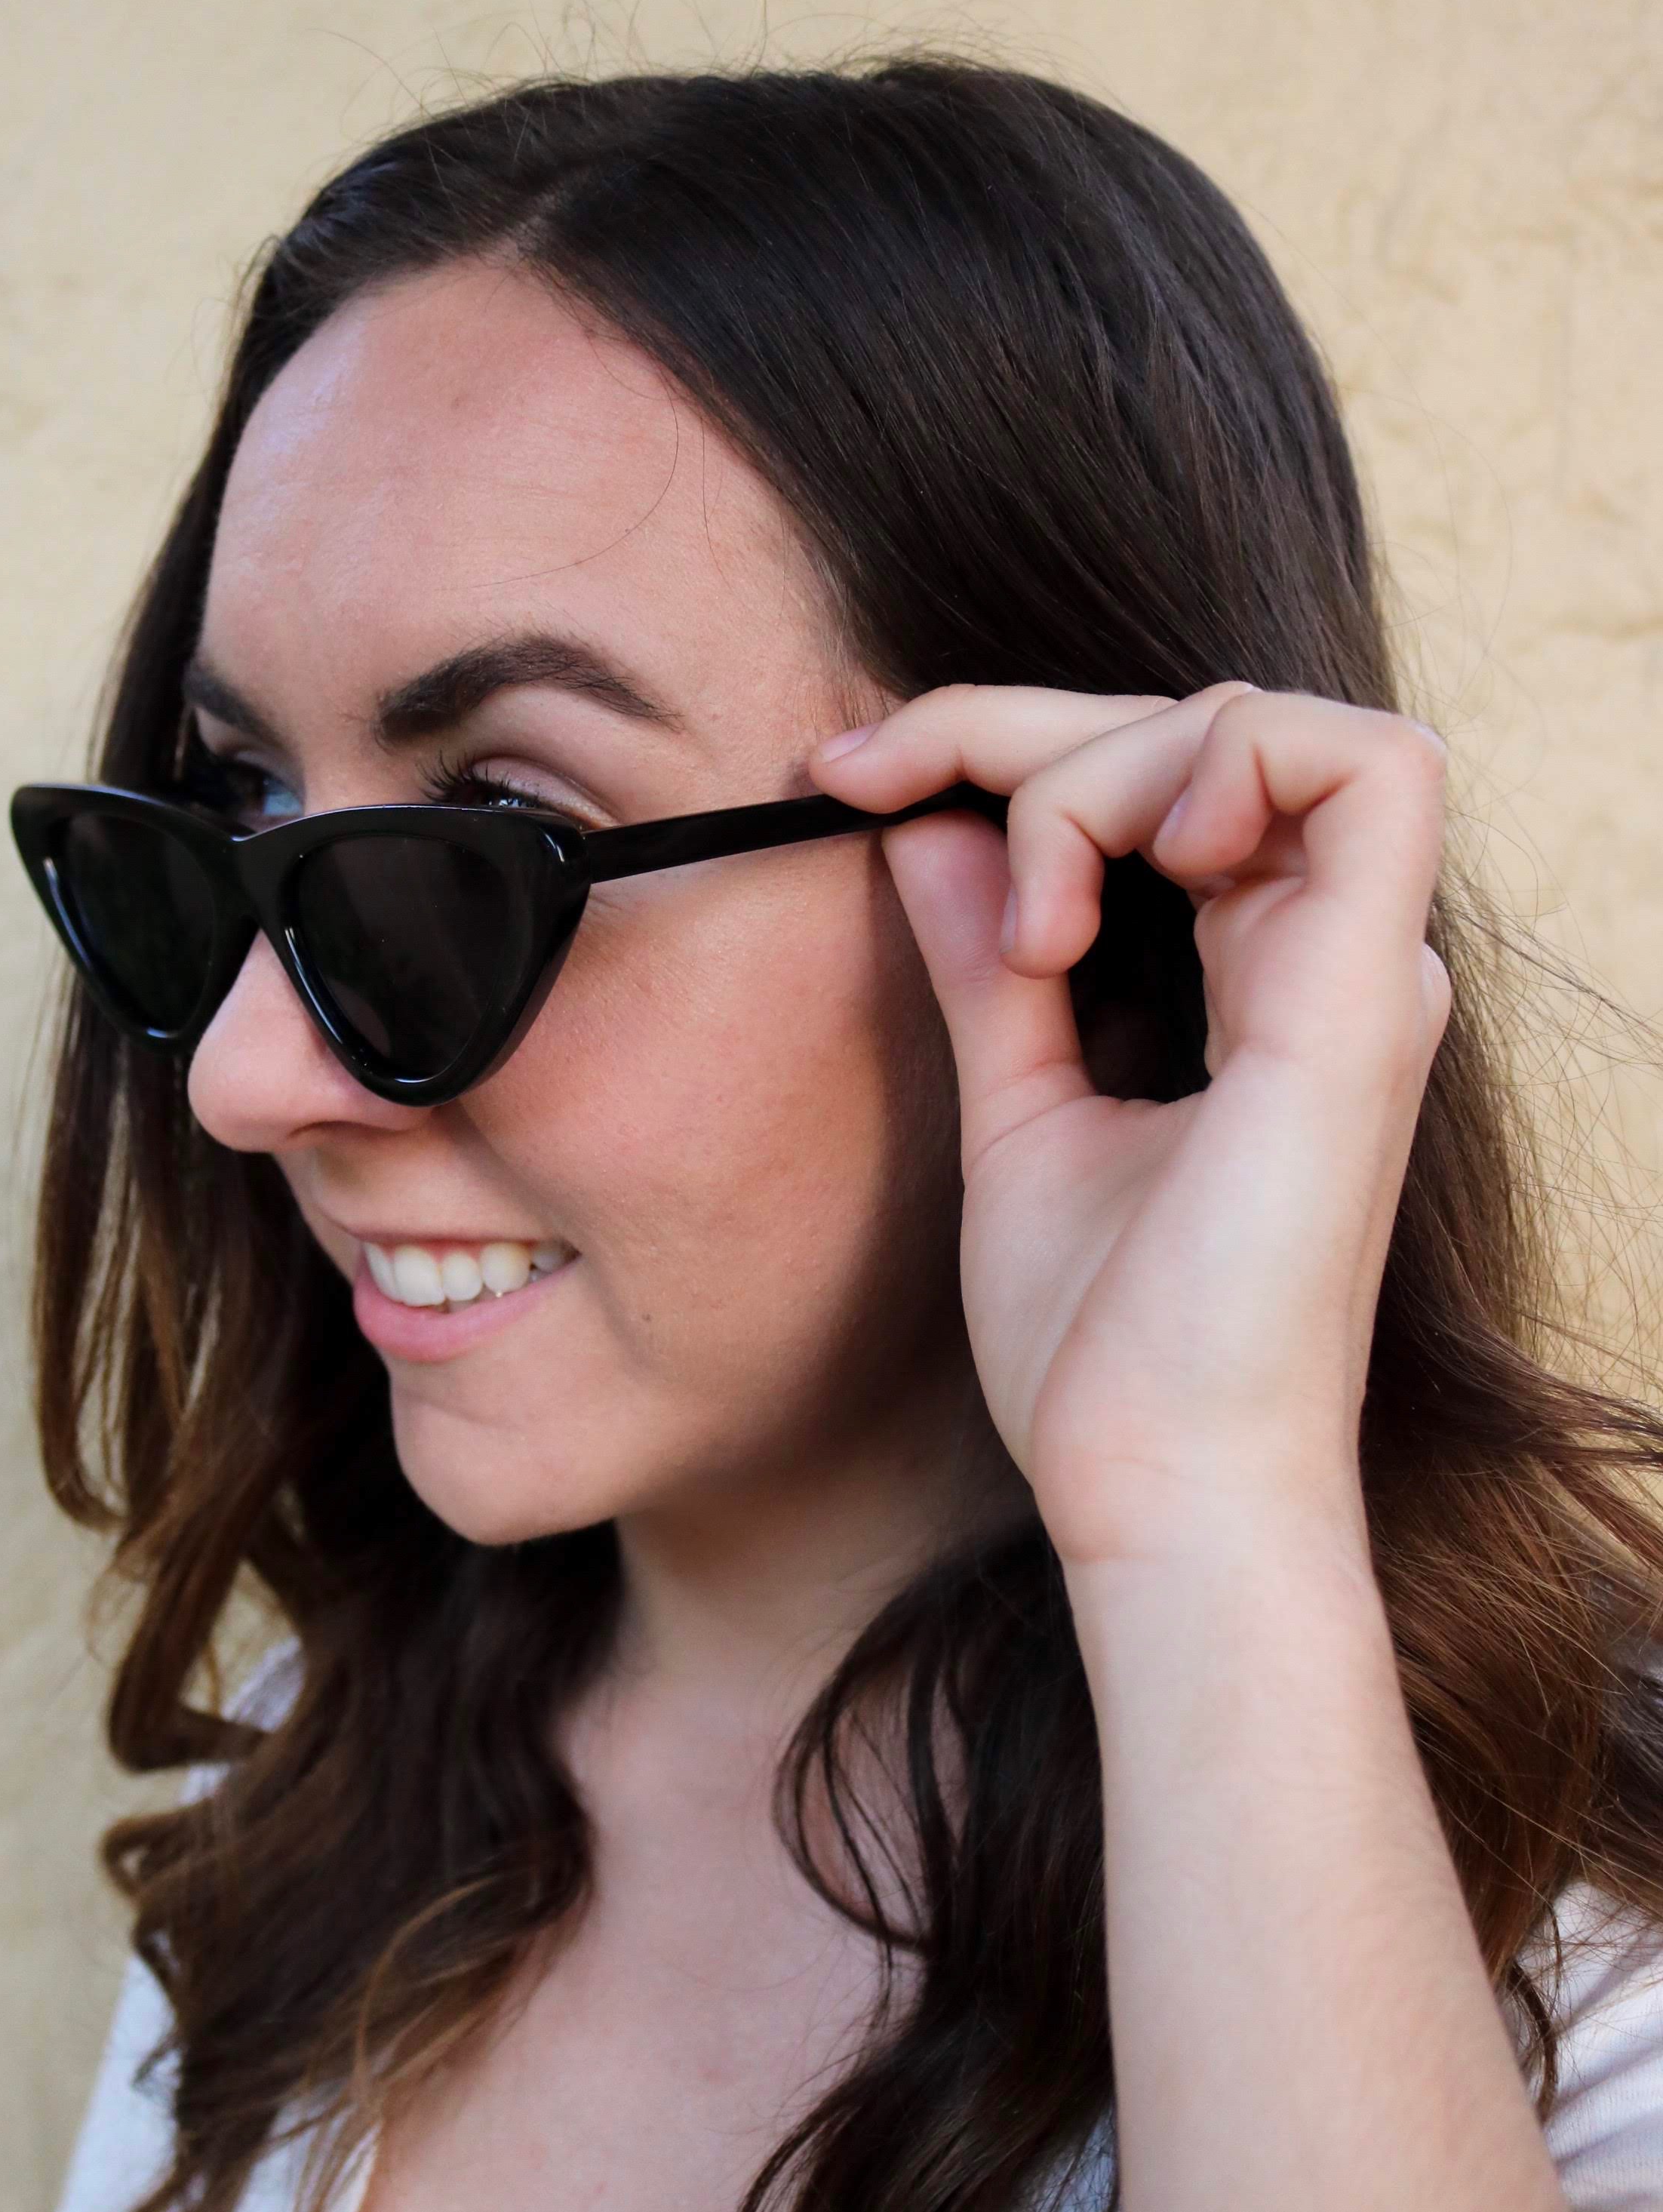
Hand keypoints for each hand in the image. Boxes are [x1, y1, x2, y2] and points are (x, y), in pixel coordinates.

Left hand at [812, 685, 1451, 1565]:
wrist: (1157, 1489)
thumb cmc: (1102, 1352)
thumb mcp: (1018, 1114)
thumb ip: (991, 969)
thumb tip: (927, 831)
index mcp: (1270, 984)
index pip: (1161, 778)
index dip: (998, 741)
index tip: (846, 779)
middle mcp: (1332, 960)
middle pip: (1193, 727)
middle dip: (1010, 727)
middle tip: (870, 780)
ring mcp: (1361, 973)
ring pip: (1257, 723)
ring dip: (1096, 766)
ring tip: (1024, 927)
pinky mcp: (1364, 999)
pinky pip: (1362, 768)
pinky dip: (1209, 770)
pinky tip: (1093, 888)